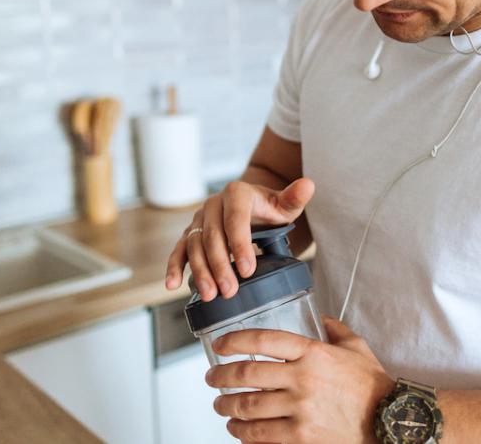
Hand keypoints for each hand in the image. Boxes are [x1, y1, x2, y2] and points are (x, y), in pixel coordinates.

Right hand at [165, 178, 314, 300]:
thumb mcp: (285, 204)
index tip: (248, 269)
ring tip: (210, 295)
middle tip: (229, 290)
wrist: (252, 207)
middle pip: (213, 236)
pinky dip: (174, 267)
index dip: (240, 244)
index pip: (235, 218)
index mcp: (236, 193)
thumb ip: (295, 197)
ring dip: (200, 271)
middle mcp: (213, 204)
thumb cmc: (270, 209)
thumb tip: (308, 185)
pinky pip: (180, 249)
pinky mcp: (191, 233)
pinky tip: (172, 285)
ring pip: (195, 245)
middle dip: (220, 265)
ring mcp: (200, 219)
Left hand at [207, 317, 394, 443]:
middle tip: (213, 379)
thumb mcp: (357, 348)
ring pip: (247, 406)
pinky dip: (243, 432)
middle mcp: (303, 379)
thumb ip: (335, 329)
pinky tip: (238, 429)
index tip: (220, 345)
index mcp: (314, 353)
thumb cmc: (373, 386)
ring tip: (221, 406)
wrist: (390, 422)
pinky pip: (259, 435)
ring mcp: (300, 410)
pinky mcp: (300, 437)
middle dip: (221, 377)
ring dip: (227, 406)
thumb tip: (320, 317)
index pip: (263, 339)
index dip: (235, 340)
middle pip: (247, 374)